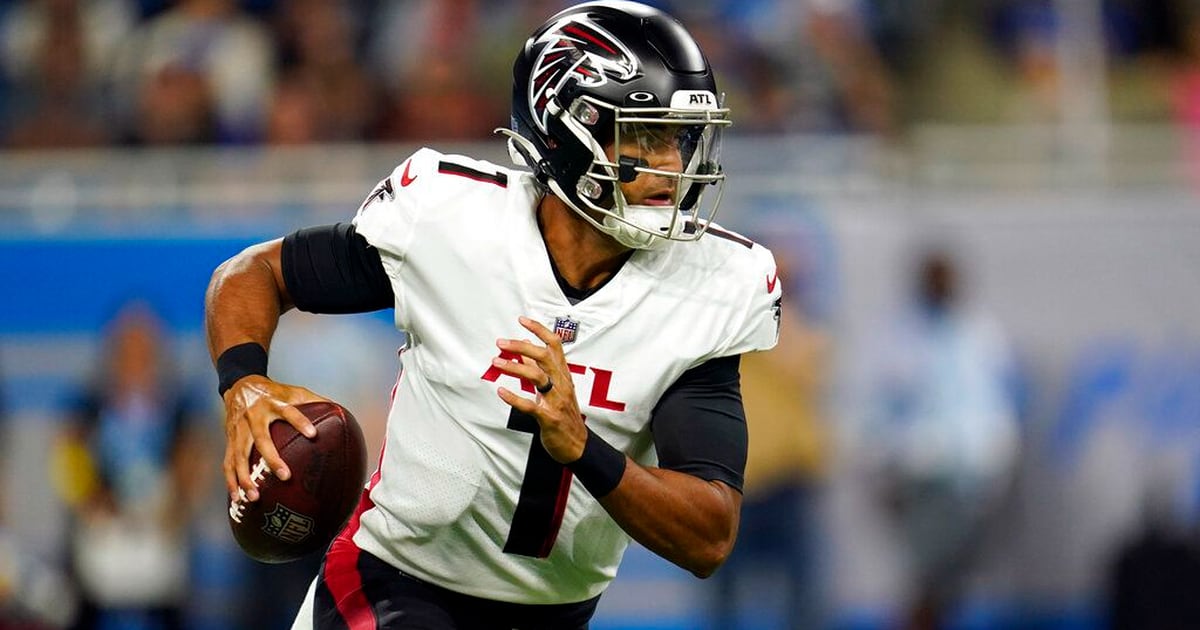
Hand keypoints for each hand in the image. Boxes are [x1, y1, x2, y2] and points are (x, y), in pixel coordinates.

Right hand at [221, 375, 325, 502]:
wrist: (240, 385)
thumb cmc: (272, 392)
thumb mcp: (293, 391)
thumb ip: (314, 401)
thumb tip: (339, 412)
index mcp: (274, 404)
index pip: (289, 411)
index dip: (300, 421)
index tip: (313, 434)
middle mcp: (255, 417)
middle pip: (262, 439)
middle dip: (272, 459)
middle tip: (285, 476)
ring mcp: (239, 429)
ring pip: (240, 455)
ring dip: (246, 477)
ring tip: (255, 496)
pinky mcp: (230, 440)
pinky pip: (228, 462)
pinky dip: (231, 481)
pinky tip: (236, 498)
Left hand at [494, 316, 586, 463]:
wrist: (577, 445)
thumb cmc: (565, 415)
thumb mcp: (556, 388)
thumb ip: (541, 368)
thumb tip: (527, 346)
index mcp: (563, 375)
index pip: (554, 345)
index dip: (539, 330)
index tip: (522, 320)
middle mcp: (562, 384)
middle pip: (544, 356)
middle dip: (521, 346)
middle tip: (501, 343)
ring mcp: (556, 401)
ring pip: (537, 377)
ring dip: (514, 368)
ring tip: (496, 362)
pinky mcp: (549, 418)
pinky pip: (530, 405)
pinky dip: (514, 398)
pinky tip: (501, 391)